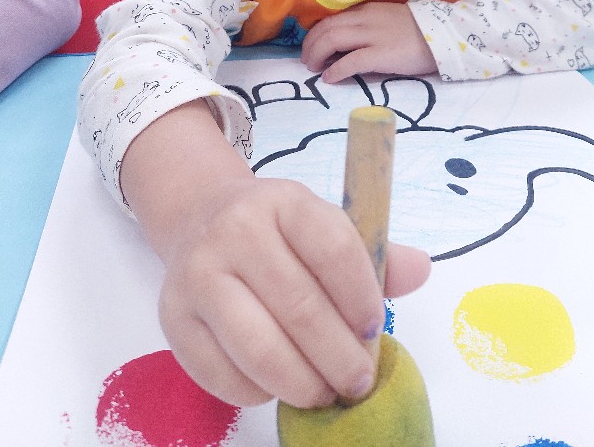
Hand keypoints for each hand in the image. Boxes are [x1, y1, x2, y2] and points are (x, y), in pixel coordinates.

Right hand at [157, 175, 430, 408]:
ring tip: (323, 392)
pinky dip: (257, 392)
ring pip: (258, 347)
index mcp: (284, 201)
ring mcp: (198, 274)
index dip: (362, 297)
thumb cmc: (277, 232)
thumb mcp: (324, 225)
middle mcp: (235, 231)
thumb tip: (421, 270)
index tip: (374, 329)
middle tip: (358, 381)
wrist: (200, 218)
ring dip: (302, 383)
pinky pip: (221, 373)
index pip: (333, 249)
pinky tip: (277, 385)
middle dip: (339, 357)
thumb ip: (373, 254)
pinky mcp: (172, 317)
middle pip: (299, 307)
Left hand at [301, 2, 437, 82]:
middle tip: (307, 61)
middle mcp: (366, 20)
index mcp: (368, 11)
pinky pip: (350, 62)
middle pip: (326, 28)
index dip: (317, 34)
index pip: (333, 19)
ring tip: (313, 68)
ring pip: (332, 39)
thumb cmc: (420, 32)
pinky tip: (329, 78)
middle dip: (310, 45)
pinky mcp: (381, 55)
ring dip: (316, 55)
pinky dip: (335, 70)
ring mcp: (373, 36)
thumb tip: (349, 45)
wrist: (446, 36)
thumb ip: (370, 28)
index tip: (312, 46)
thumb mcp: (390, 21)